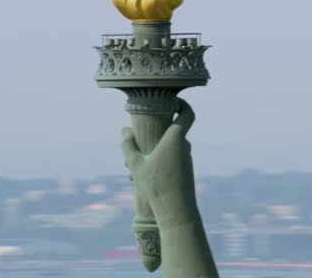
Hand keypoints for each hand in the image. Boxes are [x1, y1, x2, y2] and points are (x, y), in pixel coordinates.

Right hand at [121, 98, 197, 228]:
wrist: (176, 211)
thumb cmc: (156, 185)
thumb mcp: (136, 164)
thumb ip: (128, 145)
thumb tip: (124, 130)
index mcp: (176, 139)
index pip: (188, 114)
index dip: (183, 104)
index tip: (172, 101)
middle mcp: (185, 146)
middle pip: (176, 130)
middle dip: (160, 130)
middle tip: (144, 132)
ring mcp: (187, 160)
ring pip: (173, 147)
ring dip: (159, 148)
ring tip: (139, 161)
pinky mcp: (187, 172)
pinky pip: (175, 159)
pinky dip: (163, 161)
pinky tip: (148, 175)